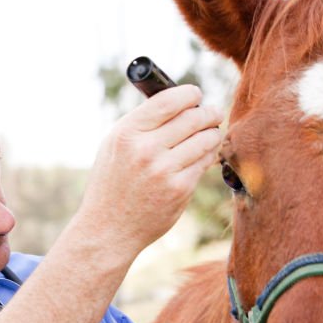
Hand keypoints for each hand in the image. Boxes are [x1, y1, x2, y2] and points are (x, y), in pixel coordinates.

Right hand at [77, 84, 222, 258]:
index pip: (168, 100)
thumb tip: (179, 101)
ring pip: (206, 139)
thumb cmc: (113, 182)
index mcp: (127, 133)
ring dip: (213, 134)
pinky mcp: (180, 189)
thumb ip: (142, 123)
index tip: (196, 95)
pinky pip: (205, 162)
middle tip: (214, 113)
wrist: (108, 228)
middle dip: (209, 112)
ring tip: (210, 134)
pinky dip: (208, 156)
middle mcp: (145, 149)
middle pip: (193, 117)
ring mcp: (164, 171)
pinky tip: (203, 155)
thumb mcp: (115, 145)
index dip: (189, 94)